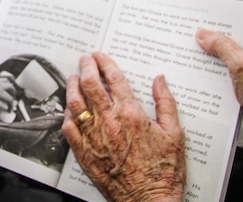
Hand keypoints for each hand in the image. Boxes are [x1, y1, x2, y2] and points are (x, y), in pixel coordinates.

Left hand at [63, 53, 184, 201]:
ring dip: (72, 86)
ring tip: (73, 77)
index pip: (114, 79)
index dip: (105, 63)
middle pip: (90, 84)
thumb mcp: (175, 134)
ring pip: (75, 103)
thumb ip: (166, 103)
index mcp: (131, 114)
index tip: (101, 56)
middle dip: (86, 67)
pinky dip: (67, 114)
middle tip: (85, 59)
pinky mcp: (84, 152)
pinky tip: (69, 110)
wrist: (149, 201)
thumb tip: (159, 80)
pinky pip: (68, 128)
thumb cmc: (163, 172)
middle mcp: (109, 122)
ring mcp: (93, 137)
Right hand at [196, 15, 242, 136]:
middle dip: (215, 36)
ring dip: (217, 51)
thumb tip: (205, 35)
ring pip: (232, 46)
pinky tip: (211, 67)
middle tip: (199, 37)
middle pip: (234, 31)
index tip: (204, 19)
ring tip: (203, 53)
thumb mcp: (241, 66)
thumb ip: (221, 46)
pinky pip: (233, 59)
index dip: (221, 17)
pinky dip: (222, 62)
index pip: (240, 17)